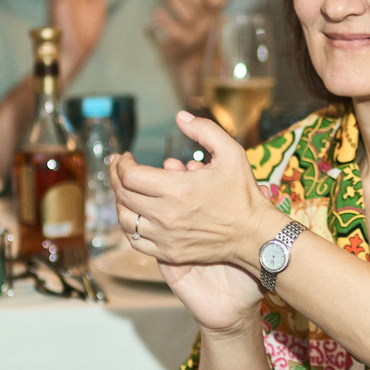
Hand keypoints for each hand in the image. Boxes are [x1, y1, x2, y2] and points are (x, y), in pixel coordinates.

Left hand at [113, 110, 273, 330]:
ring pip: (125, 219)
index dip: (121, 163)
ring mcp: (166, 237)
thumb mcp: (231, 153)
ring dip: (120, 202)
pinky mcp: (169, 253)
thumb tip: (180, 117)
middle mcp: (166, 215)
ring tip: (124, 190)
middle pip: (123, 195)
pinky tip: (134, 215)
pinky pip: (135, 241)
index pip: (130, 176)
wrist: (254, 235)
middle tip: (118, 168)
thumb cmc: (243, 194)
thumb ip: (205, 131)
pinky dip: (129, 226)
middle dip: (115, 177)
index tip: (125, 157)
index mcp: (177, 189)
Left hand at [150, 0, 251, 85]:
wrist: (196, 55)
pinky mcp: (179, 45)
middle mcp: (207, 22)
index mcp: (217, 9)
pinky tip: (157, 11)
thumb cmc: (205, 17)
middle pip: (198, 5)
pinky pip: (173, 34)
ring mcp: (194, 35)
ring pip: (186, 17)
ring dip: (174, 0)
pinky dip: (165, 22)